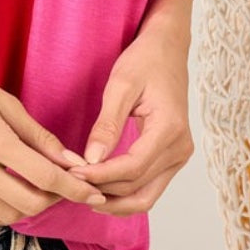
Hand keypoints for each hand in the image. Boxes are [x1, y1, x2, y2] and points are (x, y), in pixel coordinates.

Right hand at [0, 48, 108, 225]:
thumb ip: (39, 137)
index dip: (75, 188)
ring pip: (5, 216)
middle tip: (65, 185)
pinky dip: (2, 209)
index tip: (93, 192)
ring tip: (38, 188)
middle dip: (54, 200)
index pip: (45, 177)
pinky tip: (10, 190)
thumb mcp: (5, 101)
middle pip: (28, 204)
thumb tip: (71, 162)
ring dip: (28, 208)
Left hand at [68, 20, 194, 214]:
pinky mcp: (172, 158)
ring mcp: (179, 156)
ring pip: (145, 196)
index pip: (132, 167)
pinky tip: (100, 189)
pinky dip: (125, 194)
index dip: (100, 176)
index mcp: (169, 129)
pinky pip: (149, 187)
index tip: (72, 174)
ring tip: (81, 193)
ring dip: (114, 200)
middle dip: (102, 190)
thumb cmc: (146, 60)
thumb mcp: (121, 85)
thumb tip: (92, 159)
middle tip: (68, 184)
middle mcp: (180, 148)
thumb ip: (107, 124)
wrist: (168, 49)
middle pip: (137, 187)